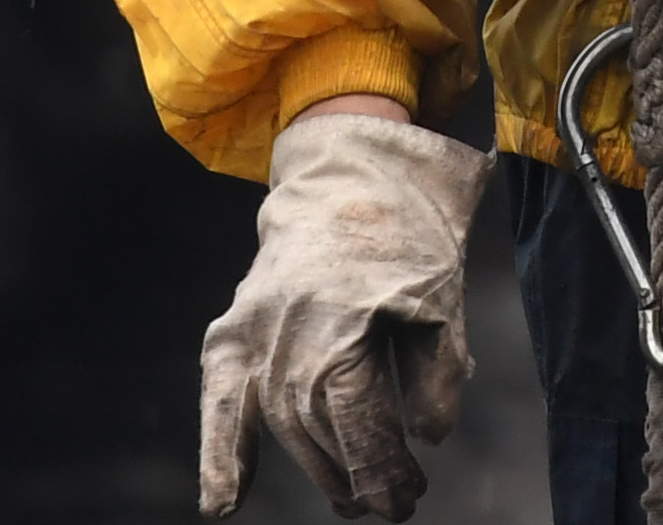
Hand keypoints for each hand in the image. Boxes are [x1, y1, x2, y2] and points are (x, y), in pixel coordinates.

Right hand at [200, 97, 484, 519]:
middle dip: (356, 476)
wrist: (348, 171)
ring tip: (349, 497)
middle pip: (318, 431)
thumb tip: (425, 439)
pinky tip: (223, 505)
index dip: (384, 471)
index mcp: (344, 324)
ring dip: (315, 467)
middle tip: (393, 502)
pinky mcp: (231, 329)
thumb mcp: (443, 297)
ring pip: (280, 423)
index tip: (406, 498)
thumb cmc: (406, 235)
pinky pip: (220, 400)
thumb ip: (437, 373)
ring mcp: (253, 332)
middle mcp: (289, 334)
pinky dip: (219, 453)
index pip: (360, 425)